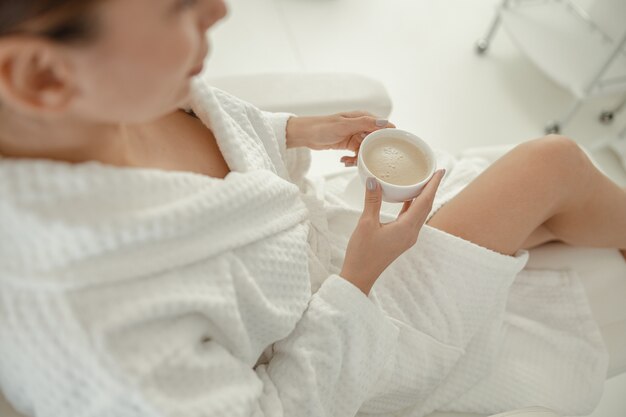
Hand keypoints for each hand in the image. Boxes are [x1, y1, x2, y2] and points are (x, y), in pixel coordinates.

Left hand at [286, 112, 394, 165]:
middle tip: (364, 160)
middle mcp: (362, 126)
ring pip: (366, 150)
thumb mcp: (344, 125)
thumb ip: (364, 123)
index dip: (388, 137)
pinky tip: (343, 161)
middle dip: (372, 152)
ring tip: (349, 162)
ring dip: (359, 158)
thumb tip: (384, 122)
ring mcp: (356, 136)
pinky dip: (352, 159)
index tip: (392, 149)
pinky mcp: (349, 144)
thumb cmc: (323, 126)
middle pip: (375, 141)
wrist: (306, 134)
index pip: (383, 126)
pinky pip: (357, 154)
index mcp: (363, 117)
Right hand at [340, 169, 445, 294]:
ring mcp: (407, 238)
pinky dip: (413, 207)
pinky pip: (412, 219)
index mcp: (407, 228)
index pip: (425, 201)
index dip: (433, 185)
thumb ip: (372, 201)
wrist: (360, 275)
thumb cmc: (362, 252)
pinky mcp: (401, 240)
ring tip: (423, 183)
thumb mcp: (366, 223)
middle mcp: (411, 233)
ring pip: (420, 213)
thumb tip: (375, 180)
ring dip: (423, 198)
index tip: (440, 171)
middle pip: (426, 207)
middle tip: (433, 172)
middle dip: (431, 189)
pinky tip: (407, 199)